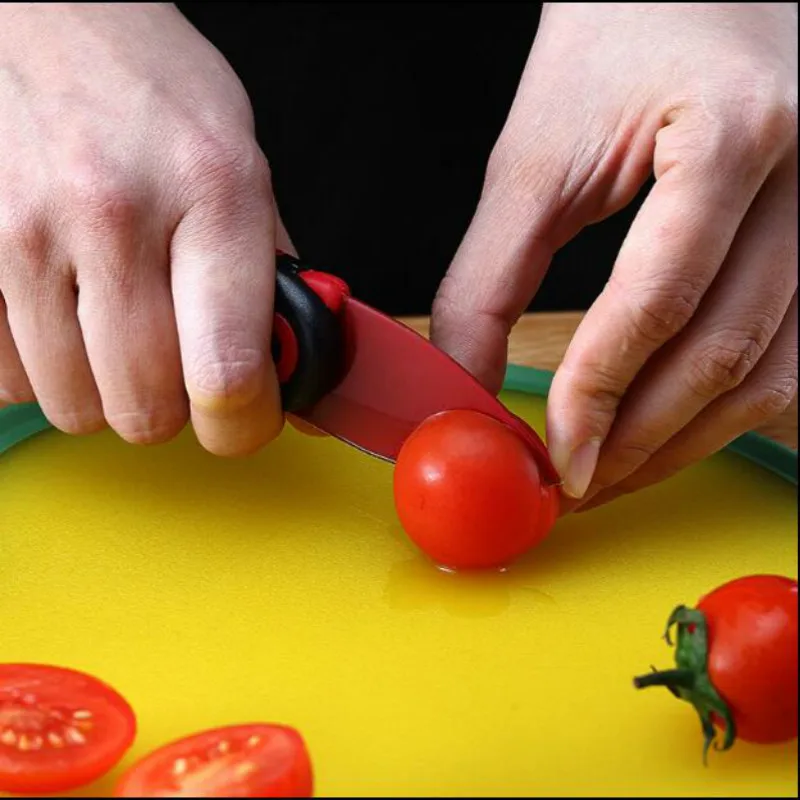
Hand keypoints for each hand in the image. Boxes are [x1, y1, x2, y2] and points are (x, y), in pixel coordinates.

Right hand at [0, 2, 291, 455]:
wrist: (49, 20)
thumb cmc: (155, 96)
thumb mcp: (246, 171)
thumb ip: (271, 282)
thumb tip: (295, 378)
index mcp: (213, 195)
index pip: (227, 373)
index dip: (242, 425)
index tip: (242, 418)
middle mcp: (114, 215)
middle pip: (146, 409)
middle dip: (174, 409)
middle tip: (180, 368)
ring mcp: (24, 233)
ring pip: (75, 406)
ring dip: (107, 390)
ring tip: (120, 331)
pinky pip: (6, 377)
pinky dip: (44, 369)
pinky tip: (65, 319)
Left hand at [430, 2, 796, 509]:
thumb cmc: (610, 48)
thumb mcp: (532, 159)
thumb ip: (488, 280)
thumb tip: (466, 387)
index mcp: (731, 133)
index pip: (661, 300)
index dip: (599, 393)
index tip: (555, 455)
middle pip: (725, 352)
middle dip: (640, 438)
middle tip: (576, 481)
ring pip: (771, 373)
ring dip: (683, 441)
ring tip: (611, 469)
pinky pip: (790, 356)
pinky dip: (724, 409)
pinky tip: (667, 427)